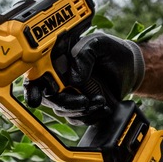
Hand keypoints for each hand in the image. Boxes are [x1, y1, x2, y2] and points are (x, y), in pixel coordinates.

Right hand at [24, 33, 144, 124]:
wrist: (130, 68)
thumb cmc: (112, 51)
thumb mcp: (99, 43)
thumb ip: (84, 54)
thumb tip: (73, 78)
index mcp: (56, 61)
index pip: (35, 76)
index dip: (32, 88)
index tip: (38, 97)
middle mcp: (58, 79)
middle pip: (48, 98)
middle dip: (65, 103)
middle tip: (84, 101)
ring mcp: (68, 94)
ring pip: (62, 111)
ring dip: (81, 111)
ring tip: (100, 101)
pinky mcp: (79, 107)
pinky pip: (77, 118)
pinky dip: (90, 116)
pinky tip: (103, 107)